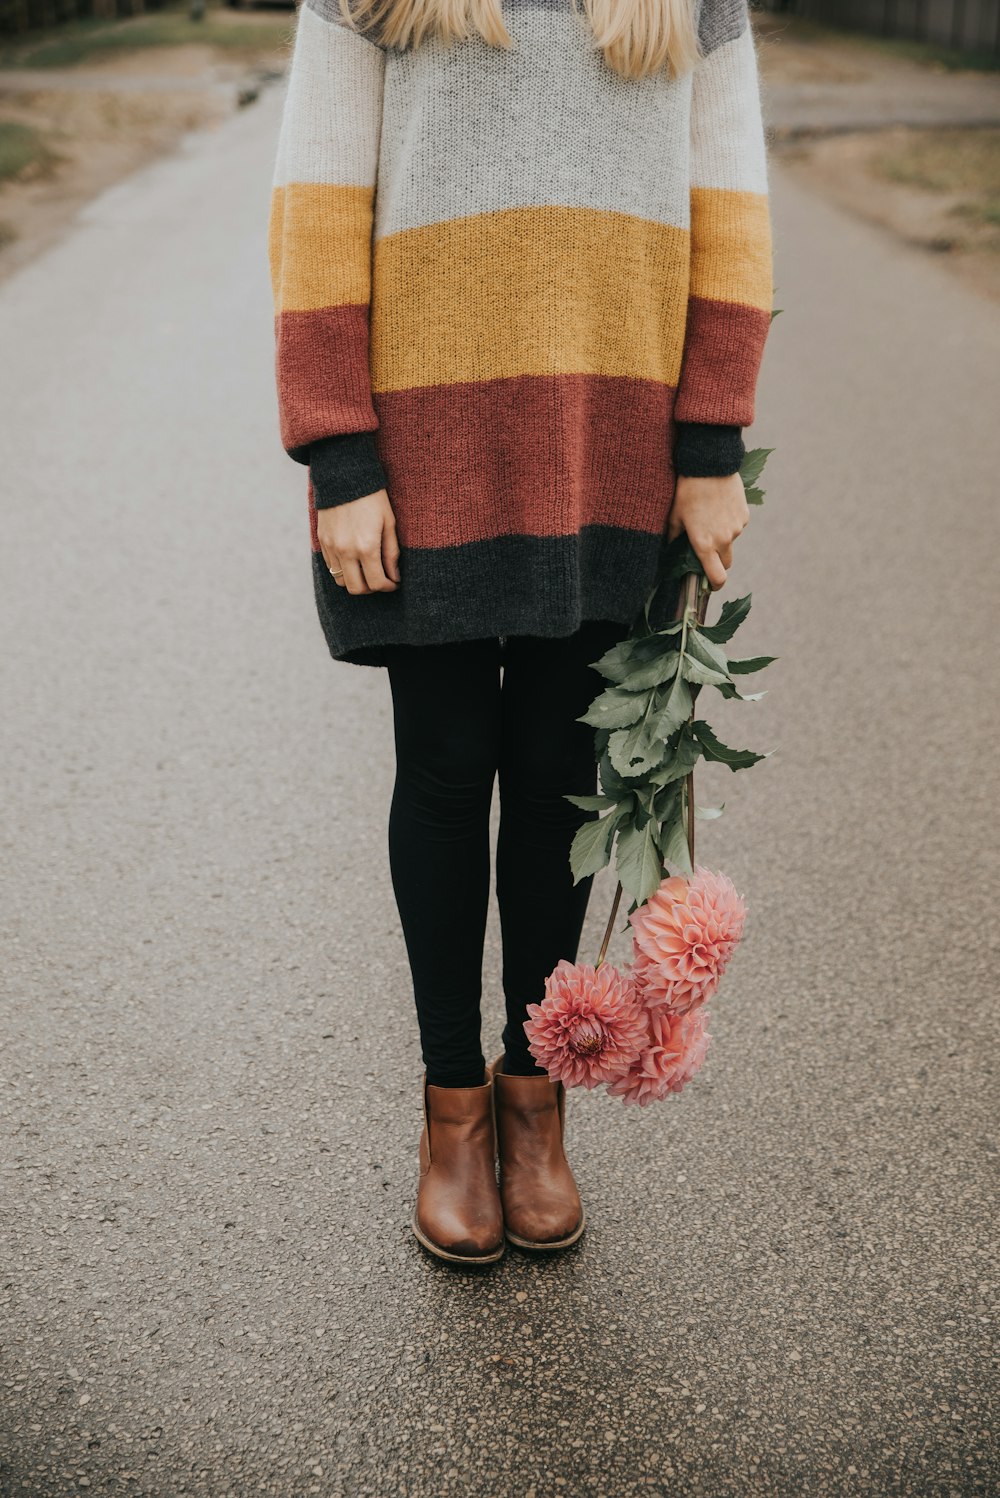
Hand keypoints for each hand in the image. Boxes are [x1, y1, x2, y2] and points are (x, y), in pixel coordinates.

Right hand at [317, 489, 400, 594]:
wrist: (344, 476)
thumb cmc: (373, 497)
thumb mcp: (389, 523)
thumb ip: (391, 553)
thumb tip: (394, 576)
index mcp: (366, 547)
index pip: (376, 583)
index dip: (388, 587)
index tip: (394, 583)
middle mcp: (346, 551)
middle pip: (357, 588)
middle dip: (371, 588)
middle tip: (381, 579)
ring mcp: (332, 547)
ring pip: (342, 581)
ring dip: (355, 580)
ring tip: (366, 570)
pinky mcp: (322, 541)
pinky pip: (331, 567)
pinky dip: (343, 569)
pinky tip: (354, 559)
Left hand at [665, 471, 748, 590]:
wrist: (710, 465)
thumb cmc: (686, 491)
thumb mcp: (674, 516)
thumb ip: (674, 538)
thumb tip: (670, 550)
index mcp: (704, 544)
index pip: (717, 577)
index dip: (715, 585)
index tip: (710, 585)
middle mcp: (723, 539)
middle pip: (725, 563)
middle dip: (717, 562)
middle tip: (705, 550)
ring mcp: (737, 527)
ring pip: (730, 542)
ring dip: (722, 538)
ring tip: (709, 518)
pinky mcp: (744, 515)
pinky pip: (737, 526)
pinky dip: (729, 523)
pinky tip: (719, 507)